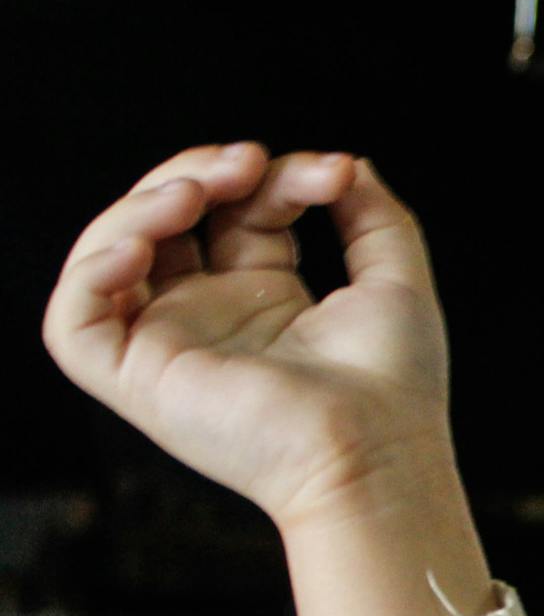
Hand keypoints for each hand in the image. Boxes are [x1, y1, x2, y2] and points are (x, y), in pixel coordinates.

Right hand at [42, 142, 455, 527]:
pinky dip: (92, 271)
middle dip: (197, 172)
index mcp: (266, 298)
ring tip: (198, 190)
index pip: (241, 210)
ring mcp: (169, 346)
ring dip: (141, 205)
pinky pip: (74, 322)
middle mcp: (211, 318)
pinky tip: (141, 245)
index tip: (332, 174)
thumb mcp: (395, 278)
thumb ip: (374, 215)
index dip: (275, 177)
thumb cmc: (395, 386)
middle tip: (249, 163)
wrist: (377, 452)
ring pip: (111, 256)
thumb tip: (348, 164)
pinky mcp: (136, 380)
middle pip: (167, 220)